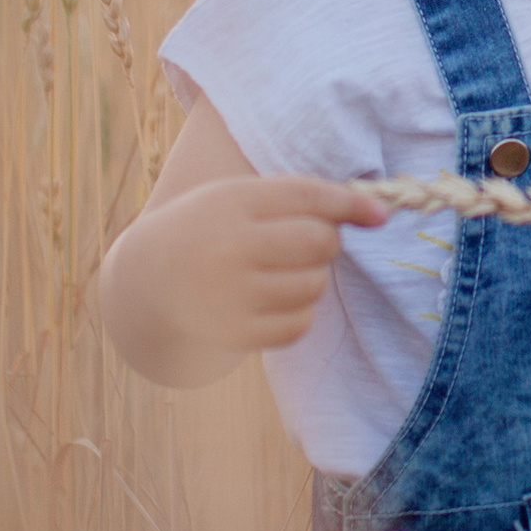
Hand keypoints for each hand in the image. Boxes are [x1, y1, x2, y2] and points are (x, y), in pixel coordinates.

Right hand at [104, 172, 388, 376]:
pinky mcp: (235, 334)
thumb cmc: (211, 227)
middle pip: (319, 242)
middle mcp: (231, 247)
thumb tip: (383, 214)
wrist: (148, 279)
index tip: (380, 214)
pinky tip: (274, 298)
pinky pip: (300, 323)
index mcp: (233, 201)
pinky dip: (300, 311)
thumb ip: (308, 198)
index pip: (308, 196)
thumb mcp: (244, 197)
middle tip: (304, 242)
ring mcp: (231, 295)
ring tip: (282, 270)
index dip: (351, 204)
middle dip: (327, 242)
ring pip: (314, 285)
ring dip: (312, 277)